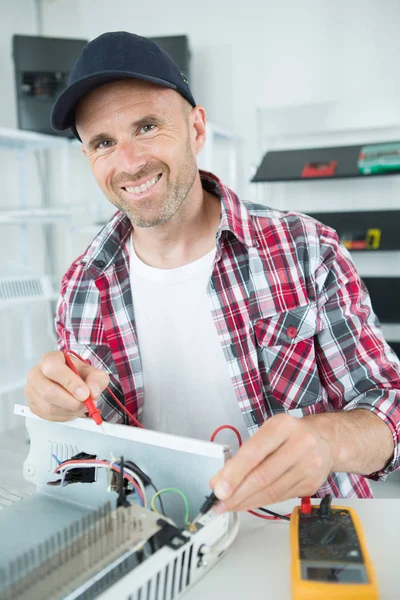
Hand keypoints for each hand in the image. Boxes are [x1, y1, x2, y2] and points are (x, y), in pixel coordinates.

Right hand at [25, 351, 108, 421]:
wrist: (71, 383)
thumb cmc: (78, 375)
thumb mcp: (92, 372)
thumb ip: (97, 379)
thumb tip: (93, 392)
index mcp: (50, 359)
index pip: (53, 368)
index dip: (69, 382)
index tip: (85, 394)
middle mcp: (36, 373)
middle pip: (48, 392)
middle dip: (71, 402)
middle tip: (86, 405)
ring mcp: (31, 390)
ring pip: (49, 407)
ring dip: (70, 411)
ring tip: (81, 407)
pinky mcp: (32, 405)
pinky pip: (48, 416)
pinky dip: (64, 417)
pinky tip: (71, 410)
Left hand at [209, 413, 332, 512]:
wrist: (324, 440)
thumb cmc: (289, 435)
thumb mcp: (267, 432)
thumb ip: (245, 454)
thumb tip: (220, 480)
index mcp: (283, 426)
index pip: (254, 452)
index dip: (234, 473)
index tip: (218, 488)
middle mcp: (300, 444)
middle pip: (263, 475)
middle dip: (237, 493)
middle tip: (219, 502)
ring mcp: (309, 466)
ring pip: (272, 491)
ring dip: (246, 502)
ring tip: (229, 505)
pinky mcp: (312, 485)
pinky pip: (280, 497)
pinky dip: (260, 502)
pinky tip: (247, 503)